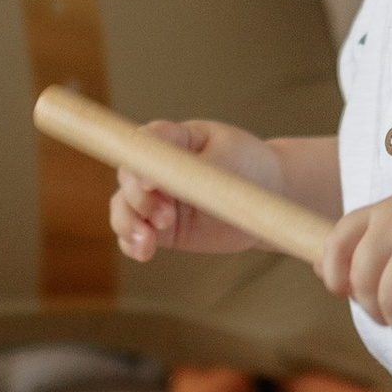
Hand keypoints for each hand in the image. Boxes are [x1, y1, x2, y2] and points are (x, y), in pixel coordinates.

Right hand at [110, 119, 282, 261]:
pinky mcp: (161, 228)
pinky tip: (143, 252)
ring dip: (129, 224)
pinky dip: (132, 244)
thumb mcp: (229, 160)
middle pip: (128, 176)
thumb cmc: (249, 166)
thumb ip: (197, 168)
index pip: (146, 142)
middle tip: (166, 216)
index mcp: (174, 139)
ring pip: (124, 207)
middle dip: (139, 198)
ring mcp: (156, 198)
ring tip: (147, 241)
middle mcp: (157, 167)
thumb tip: (165, 180)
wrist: (268, 194)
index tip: (151, 183)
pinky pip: (135, 236)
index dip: (141, 161)